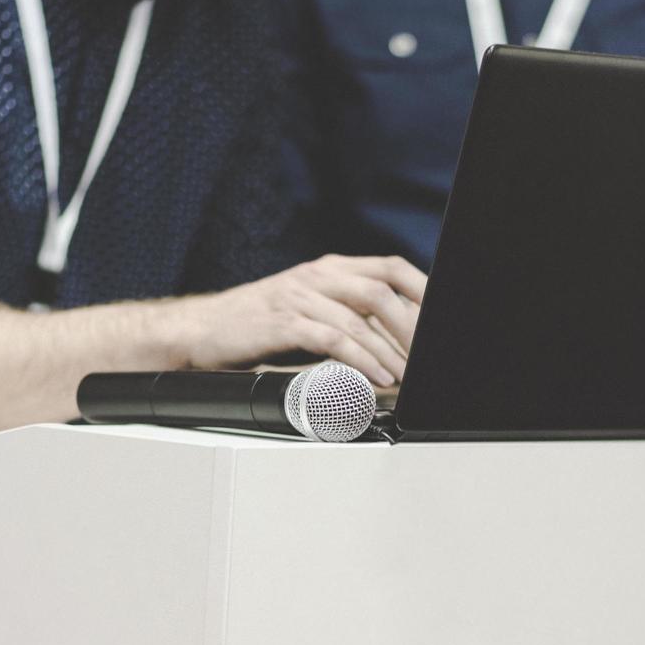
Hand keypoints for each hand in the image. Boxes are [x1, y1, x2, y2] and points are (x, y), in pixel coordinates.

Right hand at [185, 254, 426, 385]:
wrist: (201, 329)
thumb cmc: (258, 324)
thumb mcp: (308, 309)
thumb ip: (345, 313)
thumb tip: (392, 339)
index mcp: (330, 268)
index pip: (391, 267)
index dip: (423, 290)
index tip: (443, 318)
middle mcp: (318, 275)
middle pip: (383, 291)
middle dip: (413, 327)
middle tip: (429, 356)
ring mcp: (300, 296)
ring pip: (360, 317)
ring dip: (391, 350)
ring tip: (408, 376)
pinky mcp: (283, 321)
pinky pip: (332, 339)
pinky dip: (360, 360)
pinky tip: (376, 377)